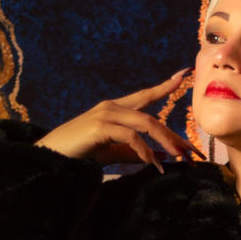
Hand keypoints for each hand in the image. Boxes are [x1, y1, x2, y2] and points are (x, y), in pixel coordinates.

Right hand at [36, 70, 202, 168]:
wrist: (50, 156)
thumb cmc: (79, 153)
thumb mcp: (110, 151)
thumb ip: (132, 151)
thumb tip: (158, 156)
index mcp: (115, 109)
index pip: (145, 96)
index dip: (165, 86)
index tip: (184, 76)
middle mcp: (112, 107)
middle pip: (151, 117)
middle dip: (173, 135)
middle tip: (190, 153)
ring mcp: (105, 114)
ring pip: (146, 124)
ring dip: (165, 142)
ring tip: (178, 159)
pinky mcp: (100, 126)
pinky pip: (131, 137)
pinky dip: (145, 151)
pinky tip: (151, 163)